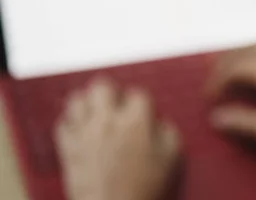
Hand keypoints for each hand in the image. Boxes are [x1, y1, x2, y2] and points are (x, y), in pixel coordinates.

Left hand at [54, 79, 180, 199]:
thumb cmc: (145, 189)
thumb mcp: (173, 158)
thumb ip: (168, 131)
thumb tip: (157, 122)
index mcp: (136, 120)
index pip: (138, 93)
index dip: (142, 104)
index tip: (143, 114)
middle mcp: (107, 120)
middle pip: (102, 86)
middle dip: (111, 92)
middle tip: (117, 104)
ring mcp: (84, 132)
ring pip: (77, 99)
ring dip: (88, 103)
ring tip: (96, 112)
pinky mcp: (68, 148)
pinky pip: (63, 123)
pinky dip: (71, 123)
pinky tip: (82, 130)